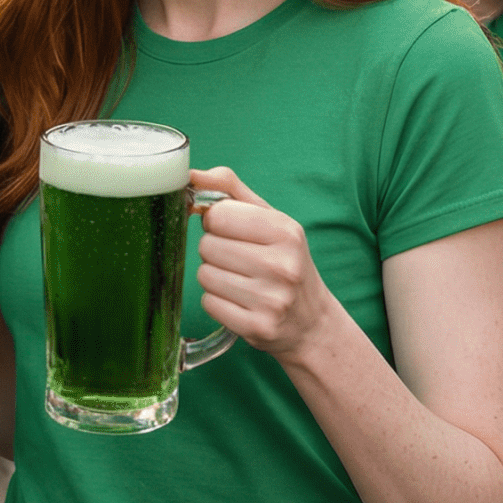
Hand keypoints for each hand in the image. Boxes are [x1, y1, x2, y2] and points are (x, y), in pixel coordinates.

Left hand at [190, 166, 338, 360]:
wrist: (311, 320)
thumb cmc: (283, 259)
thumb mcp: (268, 218)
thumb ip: (229, 189)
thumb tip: (191, 175)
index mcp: (286, 231)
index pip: (218, 215)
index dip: (216, 221)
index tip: (231, 230)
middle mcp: (282, 265)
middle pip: (207, 245)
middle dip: (215, 250)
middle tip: (239, 260)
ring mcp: (271, 300)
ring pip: (204, 274)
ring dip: (214, 276)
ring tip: (241, 281)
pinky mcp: (257, 327)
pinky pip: (208, 303)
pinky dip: (217, 301)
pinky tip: (240, 301)